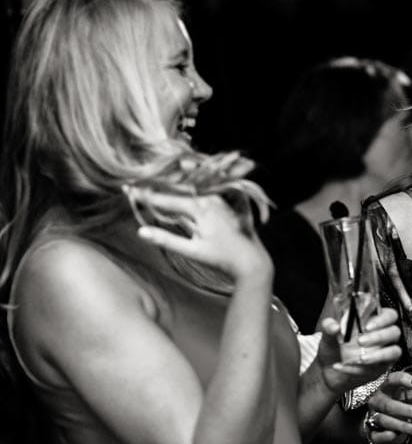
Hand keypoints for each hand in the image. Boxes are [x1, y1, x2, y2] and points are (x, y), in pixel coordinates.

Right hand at [126, 187, 271, 279]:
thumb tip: (141, 231)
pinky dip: (190, 191)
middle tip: (135, 183)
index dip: (145, 196)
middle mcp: (210, 198)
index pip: (166, 200)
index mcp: (200, 208)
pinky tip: (180, 189)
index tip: (127, 189)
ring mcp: (220, 199)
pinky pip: (204, 193)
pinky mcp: (226, 203)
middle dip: (157, 188)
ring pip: (191, 190)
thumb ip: (167, 240)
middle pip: (178, 191)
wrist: (251, 260)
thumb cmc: (222, 258)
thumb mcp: (192, 252)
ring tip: (153, 183)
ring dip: (173, 186)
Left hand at [317, 309, 401, 392]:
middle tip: (361, 341)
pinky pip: (378, 368)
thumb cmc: (333, 348)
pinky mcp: (380, 368)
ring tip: (360, 358)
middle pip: (394, 332)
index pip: (389, 315)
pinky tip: (344, 367)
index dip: (382, 319)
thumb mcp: (328, 335)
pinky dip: (360, 369)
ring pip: (394, 352)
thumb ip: (329, 327)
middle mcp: (383, 336)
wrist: (328, 370)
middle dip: (379, 336)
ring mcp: (384, 352)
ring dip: (378, 355)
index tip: (367, 326)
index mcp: (374, 321)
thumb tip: (334, 326)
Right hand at [364, 371, 411, 443]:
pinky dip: (387, 437)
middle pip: (389, 404)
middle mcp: (378, 401)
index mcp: (388, 388)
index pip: (392, 379)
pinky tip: (396, 436)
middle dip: (408, 410)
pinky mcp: (373, 433)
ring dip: (403, 425)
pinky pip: (377, 436)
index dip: (404, 380)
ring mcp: (373, 417)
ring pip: (385, 421)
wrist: (381, 423)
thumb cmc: (400, 405)